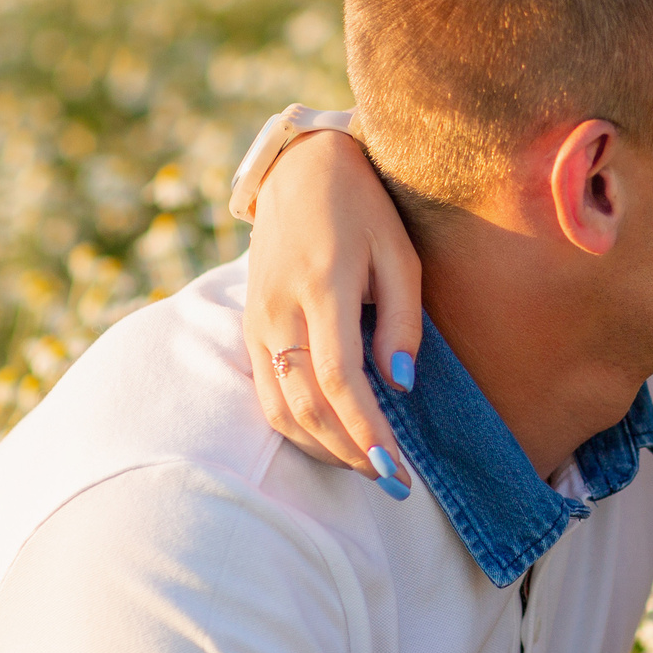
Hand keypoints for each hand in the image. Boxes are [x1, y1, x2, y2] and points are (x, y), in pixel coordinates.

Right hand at [244, 129, 424, 480]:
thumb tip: (399, 386)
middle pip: (307, 404)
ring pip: (280, 408)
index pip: (339, 378)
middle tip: (393, 482)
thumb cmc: (363, 209)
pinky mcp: (250, 327)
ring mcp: (257, 322)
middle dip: (349, 453)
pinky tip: (333, 438)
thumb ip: (402, 320)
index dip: (365, 430)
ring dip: (323, 448)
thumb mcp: (399, 253)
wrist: (299, 171)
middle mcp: (280, 311)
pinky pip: (266, 393)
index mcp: (322, 288)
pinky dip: (298, 427)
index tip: (394, 468)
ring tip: (367, 465)